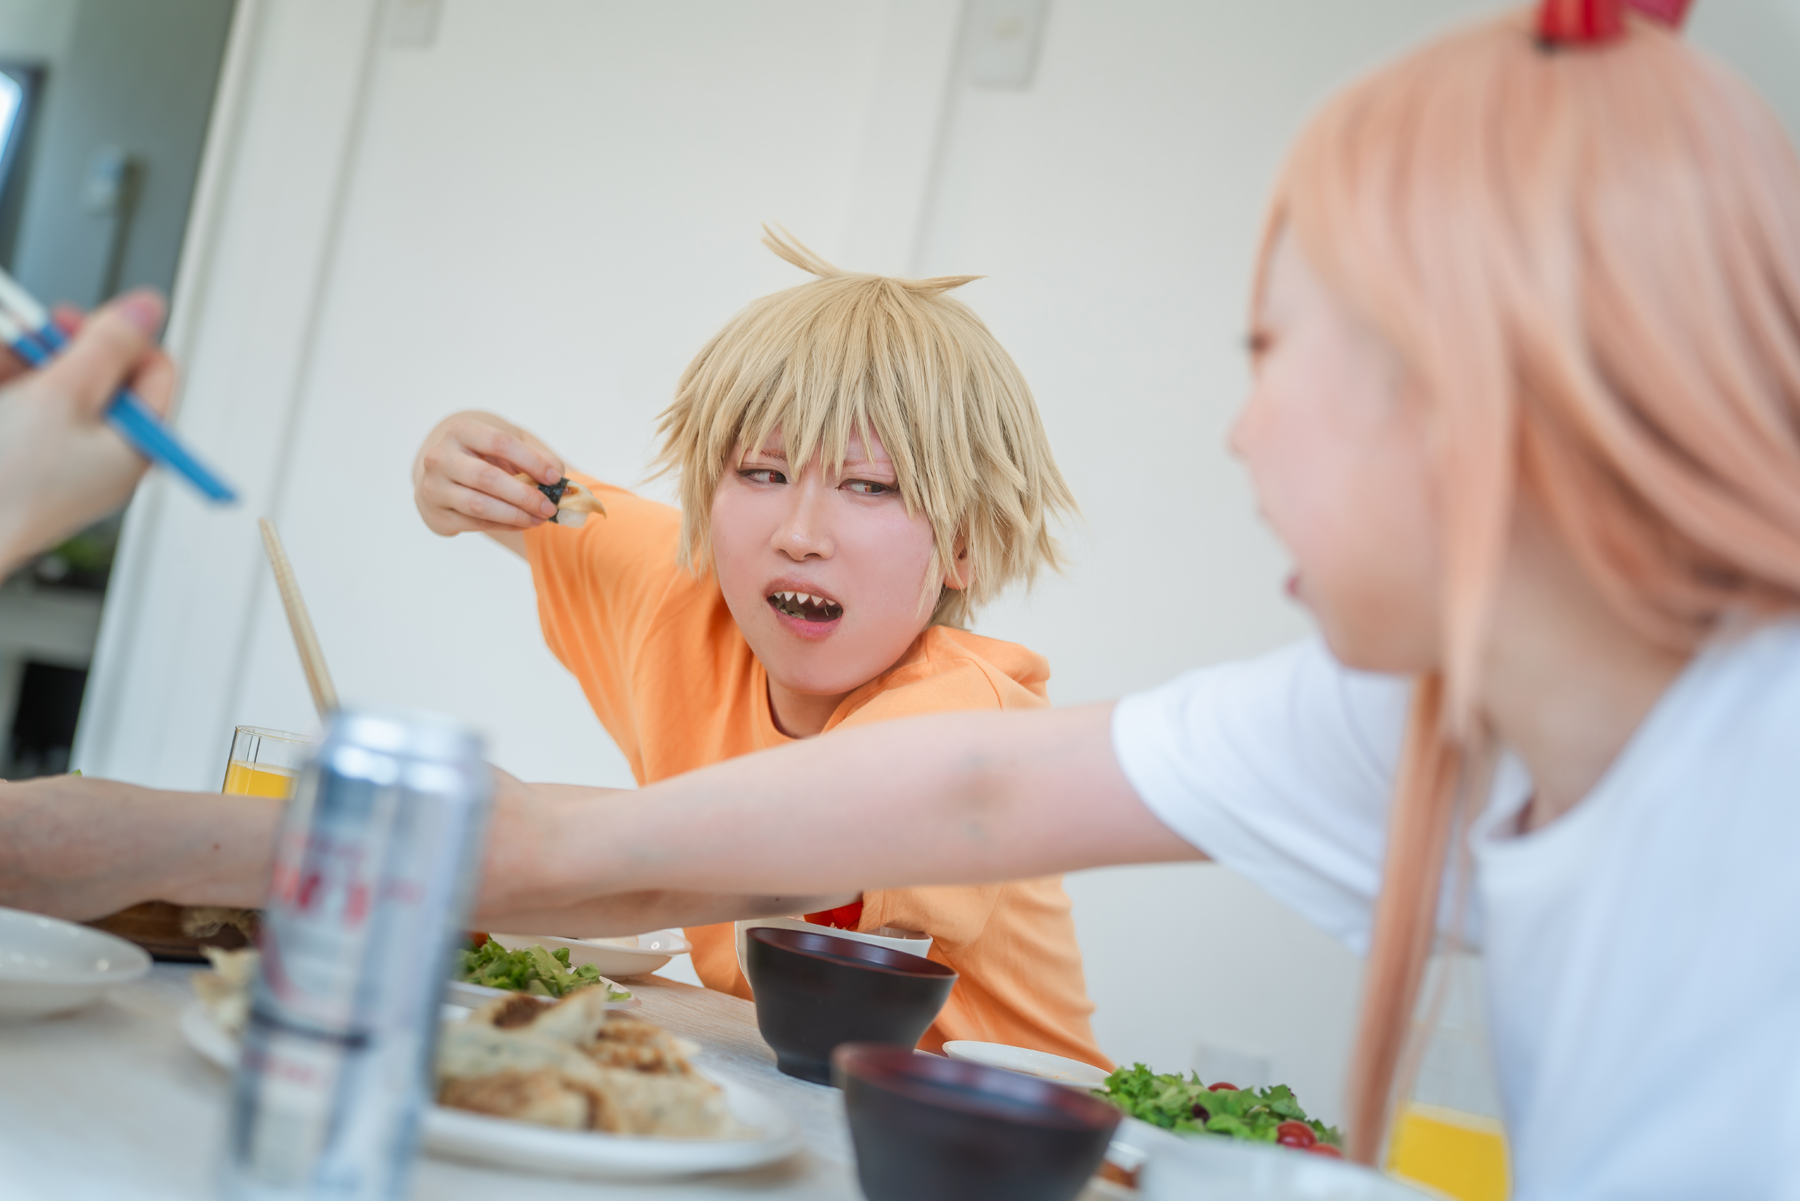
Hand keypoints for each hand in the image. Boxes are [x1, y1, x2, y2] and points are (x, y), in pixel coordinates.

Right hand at [0, 291, 175, 574]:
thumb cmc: (8, 479)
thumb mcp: (64, 396)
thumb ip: (107, 346)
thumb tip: (151, 308)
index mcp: (134, 447)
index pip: (153, 371)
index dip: (120, 337)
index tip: (77, 323)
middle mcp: (102, 455)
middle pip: (97, 374)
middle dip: (57, 346)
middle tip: (26, 331)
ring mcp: (57, 458)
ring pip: (50, 385)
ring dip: (23, 360)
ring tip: (5, 356)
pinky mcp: (17, 456)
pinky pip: (20, 405)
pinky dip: (5, 383)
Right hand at [412, 410, 565, 535]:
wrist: (446, 479)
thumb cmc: (485, 460)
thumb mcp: (508, 451)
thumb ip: (538, 460)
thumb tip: (561, 484)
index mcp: (461, 432)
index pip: (499, 443)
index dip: (531, 461)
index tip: (554, 478)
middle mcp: (440, 457)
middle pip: (486, 477)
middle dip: (524, 495)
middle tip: (550, 508)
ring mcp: (434, 487)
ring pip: (479, 505)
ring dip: (515, 515)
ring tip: (539, 519)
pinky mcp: (436, 514)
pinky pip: (475, 523)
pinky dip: (505, 526)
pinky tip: (523, 523)